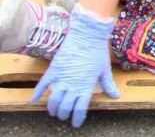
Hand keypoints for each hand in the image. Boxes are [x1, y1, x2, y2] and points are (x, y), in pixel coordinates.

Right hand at [31, 7, 118, 127]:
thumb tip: (116, 96)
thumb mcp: (104, 69)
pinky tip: (34, 100)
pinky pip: (42, 85)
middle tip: (64, 116)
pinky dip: (37, 94)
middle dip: (64, 115)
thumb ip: (108, 84)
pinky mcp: (53, 70)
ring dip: (52, 109)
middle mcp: (72, 85)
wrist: (87, 35)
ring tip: (54, 112)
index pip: (80, 109)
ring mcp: (61, 78)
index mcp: (86, 86)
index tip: (76, 123)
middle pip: (65, 107)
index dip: (78, 118)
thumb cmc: (98, 51)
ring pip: (53, 100)